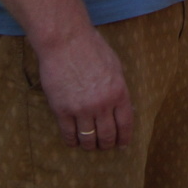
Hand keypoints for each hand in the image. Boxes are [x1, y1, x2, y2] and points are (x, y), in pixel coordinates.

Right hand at [35, 27, 133, 149]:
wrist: (65, 41)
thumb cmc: (91, 48)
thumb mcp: (115, 66)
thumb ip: (118, 87)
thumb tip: (120, 105)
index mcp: (119, 92)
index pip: (125, 124)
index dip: (124, 138)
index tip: (122, 145)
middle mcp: (102, 104)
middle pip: (107, 135)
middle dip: (107, 144)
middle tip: (104, 146)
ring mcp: (82, 109)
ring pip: (88, 138)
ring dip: (90, 145)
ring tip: (89, 145)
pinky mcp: (62, 110)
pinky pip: (68, 134)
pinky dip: (72, 140)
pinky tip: (73, 141)